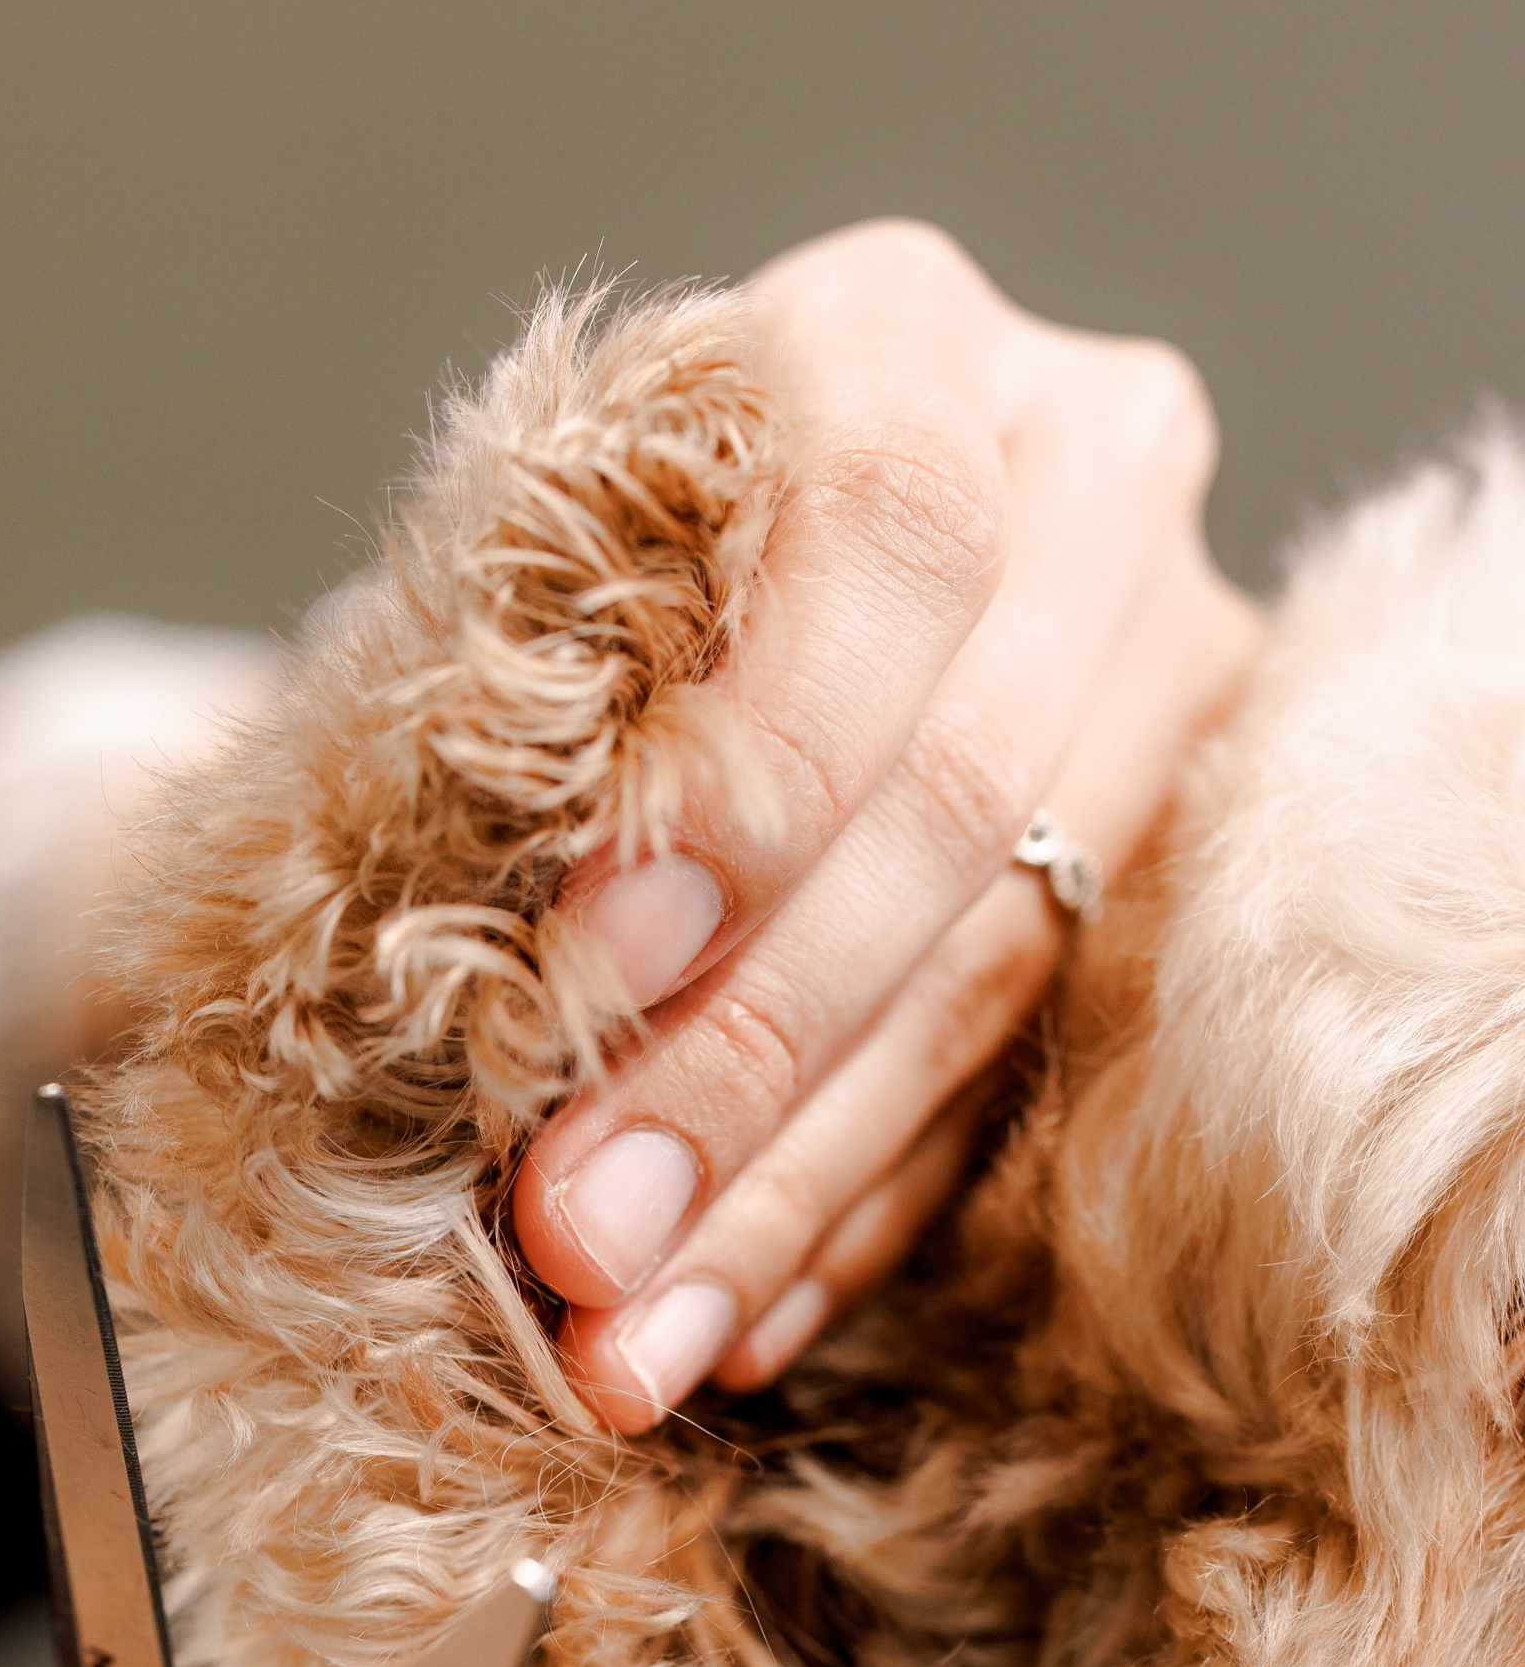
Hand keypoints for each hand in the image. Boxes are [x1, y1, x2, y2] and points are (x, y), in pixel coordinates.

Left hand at [511, 221, 1264, 1425]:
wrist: (639, 624)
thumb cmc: (539, 597)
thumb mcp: (508, 592)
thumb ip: (536, 723)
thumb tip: (551, 1007)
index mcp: (900, 336)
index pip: (888, 536)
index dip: (753, 765)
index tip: (596, 959)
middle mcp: (1084, 479)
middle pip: (955, 792)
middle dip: (742, 1052)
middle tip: (580, 1229)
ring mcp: (1157, 678)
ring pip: (998, 962)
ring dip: (791, 1181)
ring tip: (631, 1331)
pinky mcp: (1158, 872)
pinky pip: (1014, 1077)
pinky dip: (857, 1214)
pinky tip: (739, 1318)